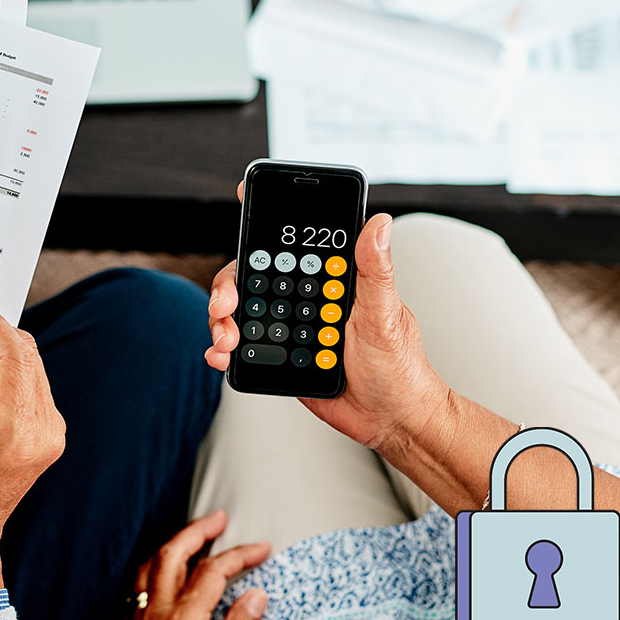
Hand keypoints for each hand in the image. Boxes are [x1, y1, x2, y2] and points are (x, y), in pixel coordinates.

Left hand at [131, 510, 269, 619]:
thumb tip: (256, 597)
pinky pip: (135, 585)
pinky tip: (160, 572)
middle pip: (173, 554)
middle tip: (217, 519)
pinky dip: (151, 568)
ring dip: (171, 545)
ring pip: (148, 565)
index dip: (239, 555)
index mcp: (182, 619)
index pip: (213, 572)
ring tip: (189, 537)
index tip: (259, 549)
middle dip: (197, 531)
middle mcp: (155, 612)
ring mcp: (136, 619)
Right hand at [205, 182, 449, 451]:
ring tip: (225, 339)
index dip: (266, 221)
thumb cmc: (399, 366)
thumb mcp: (386, 315)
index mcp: (331, 280)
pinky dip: (223, 348)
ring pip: (243, 311)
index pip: (294, 244)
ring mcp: (289, 328)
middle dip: (229, 285)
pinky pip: (243, 347)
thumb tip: (378, 223)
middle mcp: (306, 299)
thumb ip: (375, 271)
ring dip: (223, 320)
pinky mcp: (278, 358)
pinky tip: (221, 355)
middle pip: (254, 277)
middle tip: (225, 304)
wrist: (390, 419)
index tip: (245, 200)